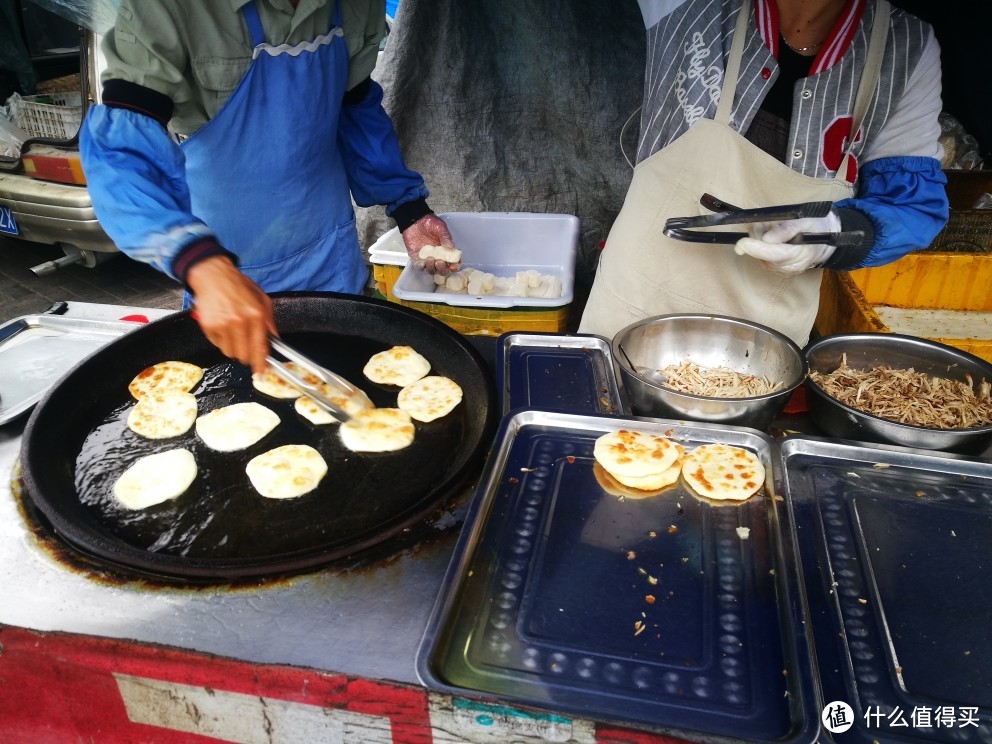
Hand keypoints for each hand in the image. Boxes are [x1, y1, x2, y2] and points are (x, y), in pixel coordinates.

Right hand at [185, 255, 276, 374]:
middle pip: (244, 356)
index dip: (261, 365)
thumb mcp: (261, 299)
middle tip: (245, 344)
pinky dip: (221, 340)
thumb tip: (275, 339)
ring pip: (230, 353)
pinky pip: (217, 345)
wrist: (213, 275)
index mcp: (256, 315)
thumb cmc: (238, 286)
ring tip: (233, 330)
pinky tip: (222, 325)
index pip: (260, 348)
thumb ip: (269, 321)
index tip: (261, 375)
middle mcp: (239, 322)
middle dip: (247, 355)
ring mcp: (222, 325)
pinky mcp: (208, 327)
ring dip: (233, 347)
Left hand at [401, 213, 459, 274]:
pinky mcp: (417, 259)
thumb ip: (446, 237)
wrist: (415, 220)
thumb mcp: (440, 227)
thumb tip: (451, 247)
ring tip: (430, 259)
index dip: (455, 266)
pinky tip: (422, 262)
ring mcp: (428, 259)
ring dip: (432, 268)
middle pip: (443, 270)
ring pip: (432, 270)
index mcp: (447, 251)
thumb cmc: (430, 223)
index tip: (453, 265)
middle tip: (440, 262)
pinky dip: (421, 267)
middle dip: (442, 269)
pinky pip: (420, 267)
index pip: (453, 263)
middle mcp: (438, 257)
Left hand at [733, 212, 840, 273]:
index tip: (742, 243)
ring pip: (762, 259)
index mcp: (802, 254)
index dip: (757, 249)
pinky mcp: (780, 270)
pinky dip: (761, 248)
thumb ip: (787, 228)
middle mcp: (792, 266)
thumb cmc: (815, 226)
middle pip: (765, 258)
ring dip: (758, 244)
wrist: (824, 238)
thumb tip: (767, 238)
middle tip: (758, 225)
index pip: (775, 255)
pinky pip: (764, 260)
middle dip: (756, 242)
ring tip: (768, 229)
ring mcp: (785, 270)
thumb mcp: (806, 219)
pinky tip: (769, 238)